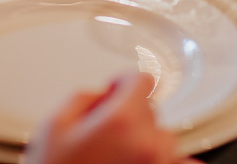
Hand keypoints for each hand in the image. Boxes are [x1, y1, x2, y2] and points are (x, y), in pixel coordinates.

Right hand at [24, 72, 202, 163]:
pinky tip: (155, 160)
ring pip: (162, 136)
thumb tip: (105, 93)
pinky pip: (182, 162)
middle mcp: (147, 141)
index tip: (115, 89)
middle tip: (104, 132)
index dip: (123, 82)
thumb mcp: (54, 125)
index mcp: (121, 120)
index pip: (142, 80)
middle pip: (150, 110)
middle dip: (130, 114)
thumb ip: (84, 97)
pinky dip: (174, 161)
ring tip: (116, 155)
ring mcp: (157, 163)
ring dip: (145, 139)